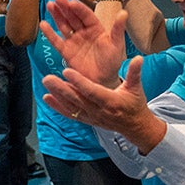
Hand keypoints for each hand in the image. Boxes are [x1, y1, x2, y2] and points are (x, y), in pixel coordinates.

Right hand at [39, 0, 125, 85]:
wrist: (103, 80)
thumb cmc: (112, 62)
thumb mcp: (116, 45)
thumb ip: (118, 29)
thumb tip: (124, 13)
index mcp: (96, 28)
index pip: (86, 15)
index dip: (79, 9)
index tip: (72, 2)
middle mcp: (83, 32)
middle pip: (73, 17)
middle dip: (65, 7)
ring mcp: (74, 41)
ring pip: (64, 25)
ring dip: (57, 15)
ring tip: (50, 5)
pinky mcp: (66, 51)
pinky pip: (57, 41)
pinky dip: (50, 33)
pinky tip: (43, 24)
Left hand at [42, 57, 166, 153]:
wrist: (134, 126)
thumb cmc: (135, 104)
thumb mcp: (136, 88)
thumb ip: (135, 73)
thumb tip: (138, 58)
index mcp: (111, 101)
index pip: (91, 91)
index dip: (78, 82)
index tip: (66, 71)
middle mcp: (99, 110)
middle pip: (77, 99)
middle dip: (61, 88)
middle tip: (48, 78)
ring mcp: (91, 116)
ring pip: (71, 106)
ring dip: (57, 95)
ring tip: (46, 84)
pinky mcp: (87, 119)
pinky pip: (70, 114)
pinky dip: (58, 107)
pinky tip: (47, 98)